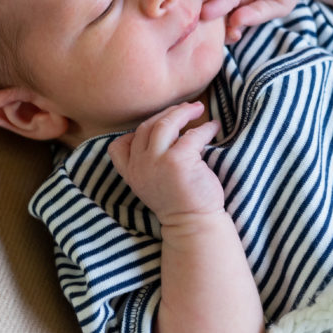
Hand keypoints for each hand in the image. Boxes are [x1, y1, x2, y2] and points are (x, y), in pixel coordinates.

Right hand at [107, 102, 223, 227]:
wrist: (194, 224)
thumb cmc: (179, 202)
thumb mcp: (152, 184)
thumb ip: (149, 162)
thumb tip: (166, 131)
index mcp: (132, 173)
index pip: (118, 146)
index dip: (135, 131)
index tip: (154, 125)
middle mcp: (140, 166)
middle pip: (146, 127)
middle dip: (166, 113)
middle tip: (185, 109)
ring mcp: (158, 162)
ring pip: (164, 124)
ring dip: (182, 112)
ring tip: (198, 109)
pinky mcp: (178, 161)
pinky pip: (192, 135)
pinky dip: (205, 128)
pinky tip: (214, 128)